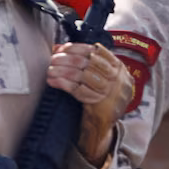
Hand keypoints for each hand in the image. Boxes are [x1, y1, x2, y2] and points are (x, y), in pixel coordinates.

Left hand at [50, 43, 131, 163]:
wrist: (105, 121)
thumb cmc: (100, 94)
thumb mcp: (100, 75)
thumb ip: (84, 60)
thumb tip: (57, 47)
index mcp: (118, 66)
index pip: (96, 51)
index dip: (77, 48)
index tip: (62, 48)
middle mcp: (117, 77)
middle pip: (88, 62)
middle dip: (67, 59)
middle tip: (53, 59)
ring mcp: (109, 91)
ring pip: (82, 75)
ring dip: (63, 71)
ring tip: (50, 70)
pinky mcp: (99, 103)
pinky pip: (78, 91)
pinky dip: (63, 84)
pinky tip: (53, 81)